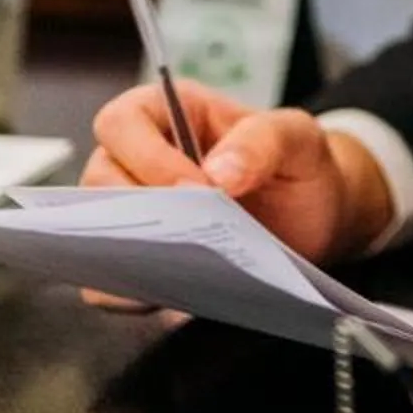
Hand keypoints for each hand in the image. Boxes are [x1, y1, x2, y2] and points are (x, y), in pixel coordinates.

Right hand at [83, 85, 393, 268]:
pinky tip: (172, 300)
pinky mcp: (142, 263)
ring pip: (94, 236)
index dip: (146, 156)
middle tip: (186, 236)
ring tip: (177, 274)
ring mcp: (135, 214)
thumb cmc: (300, 165)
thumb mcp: (297, 139)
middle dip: (135, 212)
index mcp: (168, 113)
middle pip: (96, 182)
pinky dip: (131, 296)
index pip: (121, 122)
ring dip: (128, 259)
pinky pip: (110, 284)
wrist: (318, 216)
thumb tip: (218, 174)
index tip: (195, 189)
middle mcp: (139, 160)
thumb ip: (262, 141)